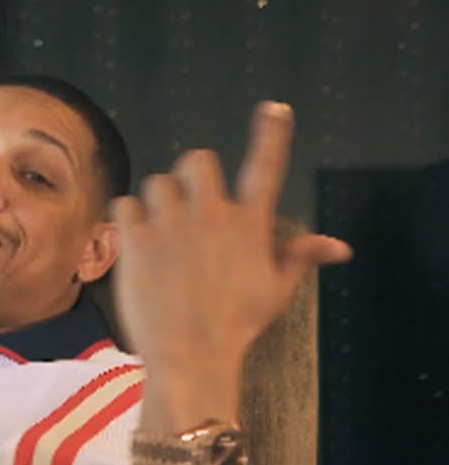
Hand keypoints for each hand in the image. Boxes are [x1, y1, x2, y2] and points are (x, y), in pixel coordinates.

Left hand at [110, 102, 351, 377]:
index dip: (271, 135)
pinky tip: (135, 244)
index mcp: (250, 224)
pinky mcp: (137, 239)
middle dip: (190, 177)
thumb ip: (298, 257)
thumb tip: (339, 246)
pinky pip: (124, 204)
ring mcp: (173, 224)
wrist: (190, 354)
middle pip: (197, 159)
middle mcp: (213, 215)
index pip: (264, 168)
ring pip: (157, 182)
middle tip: (185, 208)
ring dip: (157, 202)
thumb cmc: (235, 324)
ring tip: (161, 236)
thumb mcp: (274, 291)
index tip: (274, 109)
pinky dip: (126, 219)